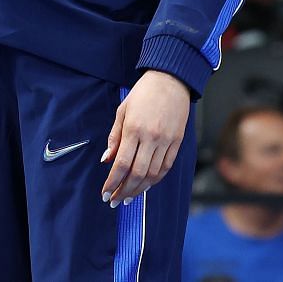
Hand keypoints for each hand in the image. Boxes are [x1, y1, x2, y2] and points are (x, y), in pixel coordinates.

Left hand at [101, 70, 189, 205]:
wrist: (170, 80)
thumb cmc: (143, 93)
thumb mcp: (122, 110)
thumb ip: (114, 136)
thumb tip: (107, 160)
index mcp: (134, 129)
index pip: (122, 164)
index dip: (112, 182)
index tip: (105, 193)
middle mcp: (151, 137)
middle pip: (137, 173)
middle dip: (124, 191)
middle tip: (114, 201)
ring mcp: (166, 141)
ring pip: (153, 174)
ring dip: (139, 189)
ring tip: (128, 197)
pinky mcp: (177, 142)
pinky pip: (166, 167)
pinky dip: (155, 179)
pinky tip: (145, 185)